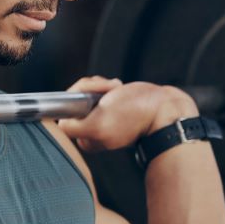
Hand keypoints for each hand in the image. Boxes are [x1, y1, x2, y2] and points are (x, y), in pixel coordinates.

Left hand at [57, 76, 198, 152]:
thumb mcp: (99, 124)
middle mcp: (90, 130)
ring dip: (101, 85)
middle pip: (76, 98)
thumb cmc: (136, 114)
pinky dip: (108, 86)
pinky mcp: (110, 108)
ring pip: (88, 92)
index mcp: (85, 138)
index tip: (95, 94)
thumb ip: (73, 127)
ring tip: (117, 90)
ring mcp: (100, 118)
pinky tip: (119, 89)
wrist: (164, 108)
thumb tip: (59, 125)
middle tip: (110, 91)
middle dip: (91, 88)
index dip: (79, 95)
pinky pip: (99, 91)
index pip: (66, 110)